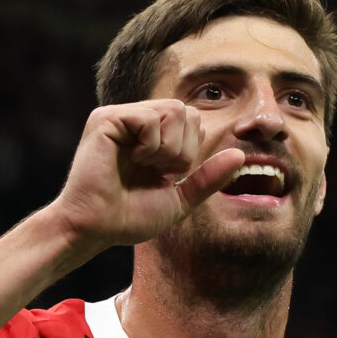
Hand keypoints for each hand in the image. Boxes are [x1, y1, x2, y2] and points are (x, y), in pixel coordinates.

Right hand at [54, 99, 244, 248]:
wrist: (96, 228)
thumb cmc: (128, 217)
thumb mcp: (179, 199)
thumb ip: (207, 178)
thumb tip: (240, 156)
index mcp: (152, 136)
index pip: (193, 120)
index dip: (190, 150)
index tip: (166, 175)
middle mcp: (136, 121)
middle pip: (187, 111)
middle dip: (183, 148)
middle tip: (158, 171)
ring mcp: (120, 117)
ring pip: (173, 109)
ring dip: (169, 147)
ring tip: (145, 166)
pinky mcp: (106, 120)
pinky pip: (149, 117)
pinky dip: (150, 144)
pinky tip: (132, 160)